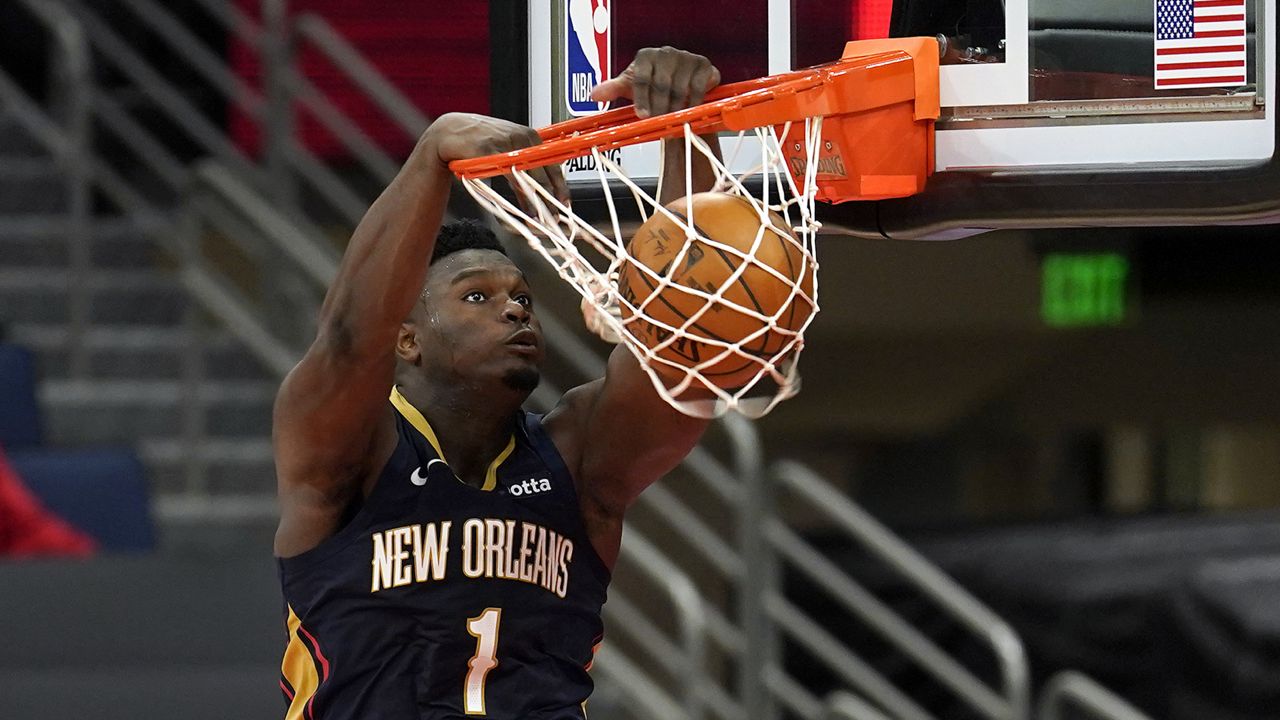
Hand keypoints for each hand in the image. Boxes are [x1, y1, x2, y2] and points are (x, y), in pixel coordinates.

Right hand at [425, 112, 569, 204]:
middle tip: (555, 218)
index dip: (561, 187)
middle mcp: (523, 138)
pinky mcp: (492, 151)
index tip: (565, 203)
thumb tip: (542, 183)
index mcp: (530, 136)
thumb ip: (524, 159)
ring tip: (541, 219)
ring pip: (530, 178)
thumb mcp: (508, 144)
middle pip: (544, 174)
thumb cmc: (480, 140)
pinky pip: (512, 178)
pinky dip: (521, 197)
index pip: (553, 164)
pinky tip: (525, 209)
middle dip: (552, 199)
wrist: (451, 131)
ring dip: (538, 202)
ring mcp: (507, 144)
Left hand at [591, 47, 720, 118]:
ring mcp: (686, 57)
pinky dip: (692, 102)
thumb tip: (593, 95)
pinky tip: (687, 111)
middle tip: (658, 123)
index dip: (641, 99)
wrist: (679, 83)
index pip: (641, 78)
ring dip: (675, 108)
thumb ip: (612, 89)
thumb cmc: (652, 84)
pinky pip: (697, 87)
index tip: (642, 116)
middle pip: (661, 84)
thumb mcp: (630, 87)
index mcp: (645, 56)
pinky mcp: (703, 65)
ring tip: (671, 120)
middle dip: (658, 107)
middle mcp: (666, 53)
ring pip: (679, 87)